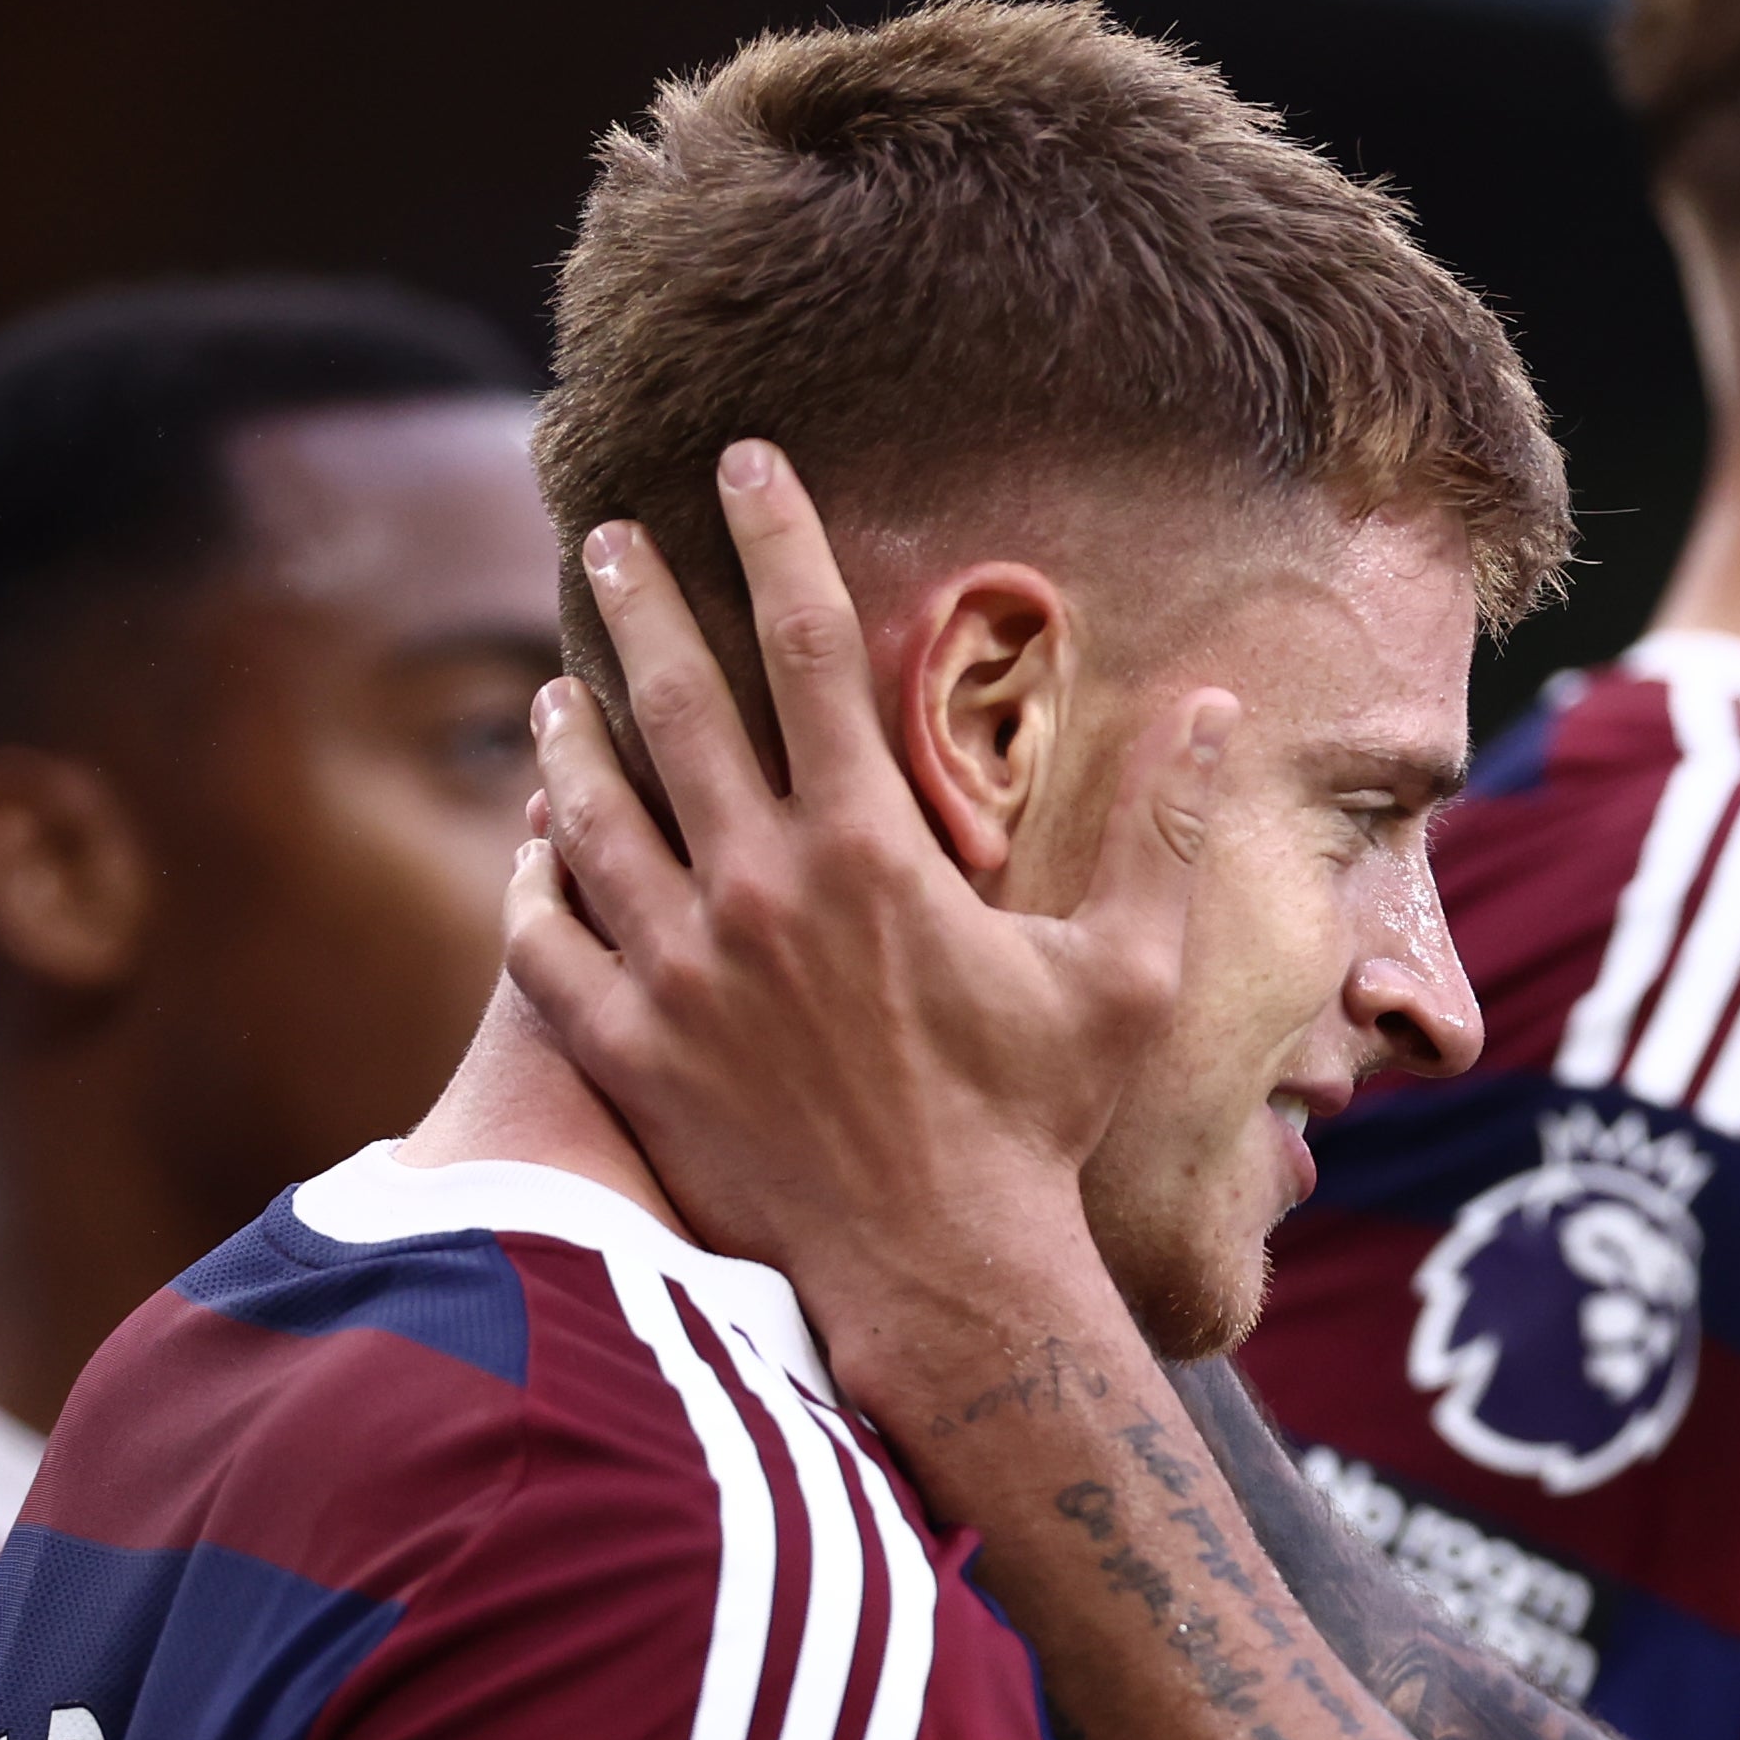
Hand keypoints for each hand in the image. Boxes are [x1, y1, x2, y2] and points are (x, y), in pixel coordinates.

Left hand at [507, 440, 1232, 1410]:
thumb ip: (1159, 830)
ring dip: (571, 738)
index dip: (776, 540)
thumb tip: (1207, 704)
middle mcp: (756, 890)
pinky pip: (548, 947)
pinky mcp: (629, 1052)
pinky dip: (533, 889)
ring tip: (559, 690)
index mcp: (869, 849)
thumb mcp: (1123, 972)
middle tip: (602, 538)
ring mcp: (679, 972)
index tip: (741, 464)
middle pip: (677, 704)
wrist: (941, 1274)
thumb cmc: (1037, 1125)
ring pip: (592, 816)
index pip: (812, 649)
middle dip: (640, 604)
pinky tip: (532, 852)